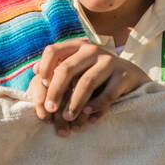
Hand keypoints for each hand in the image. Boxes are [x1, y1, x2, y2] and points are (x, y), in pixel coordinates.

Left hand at [29, 41, 151, 135]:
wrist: (130, 76)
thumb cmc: (96, 74)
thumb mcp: (78, 67)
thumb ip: (57, 67)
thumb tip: (34, 71)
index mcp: (77, 46)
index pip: (53, 50)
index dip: (45, 67)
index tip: (43, 85)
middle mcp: (92, 50)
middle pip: (67, 68)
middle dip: (56, 91)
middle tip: (49, 110)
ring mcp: (109, 61)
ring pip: (87, 82)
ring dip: (75, 102)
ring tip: (68, 118)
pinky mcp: (123, 74)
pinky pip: (108, 93)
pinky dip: (96, 106)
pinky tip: (89, 117)